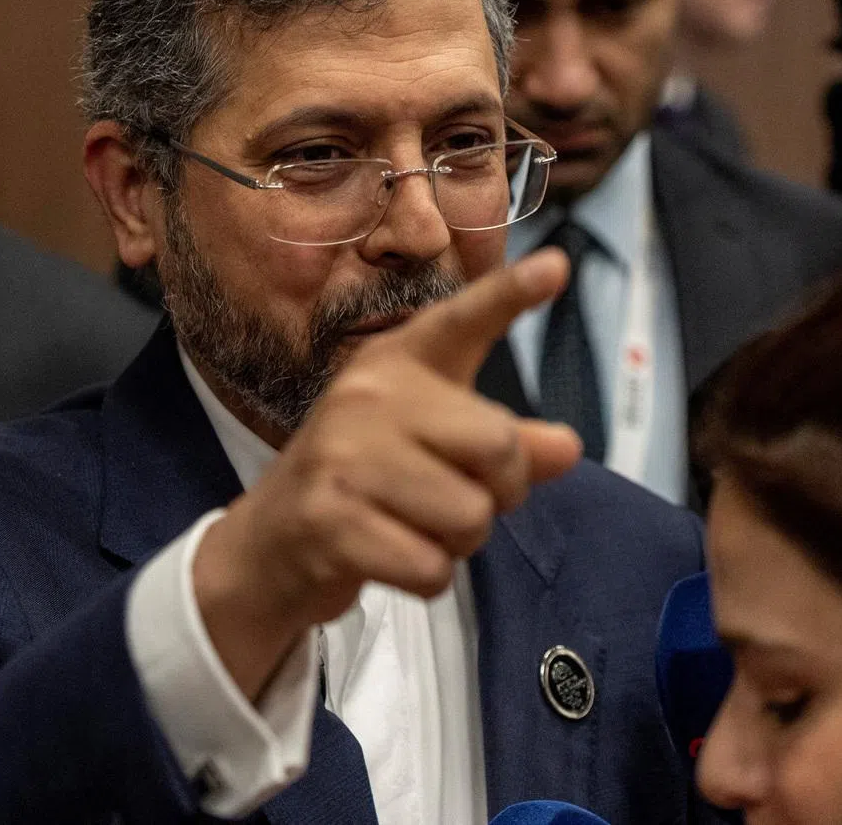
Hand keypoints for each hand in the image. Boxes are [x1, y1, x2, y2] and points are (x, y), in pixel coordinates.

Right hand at [192, 248, 581, 699]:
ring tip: (411, 525)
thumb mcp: (434, 447)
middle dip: (498, 492)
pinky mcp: (329, 519)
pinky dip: (425, 578)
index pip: (463, 320)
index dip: (511, 292)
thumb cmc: (369, 479)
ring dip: (458, 543)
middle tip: (454, 496)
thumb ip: (504, 445)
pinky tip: (386, 555)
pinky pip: (432, 568)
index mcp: (398, 363)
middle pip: (499, 447)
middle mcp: (369, 396)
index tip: (557, 264)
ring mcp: (343, 455)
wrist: (272, 540)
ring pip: (470, 517)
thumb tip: (569, 446)